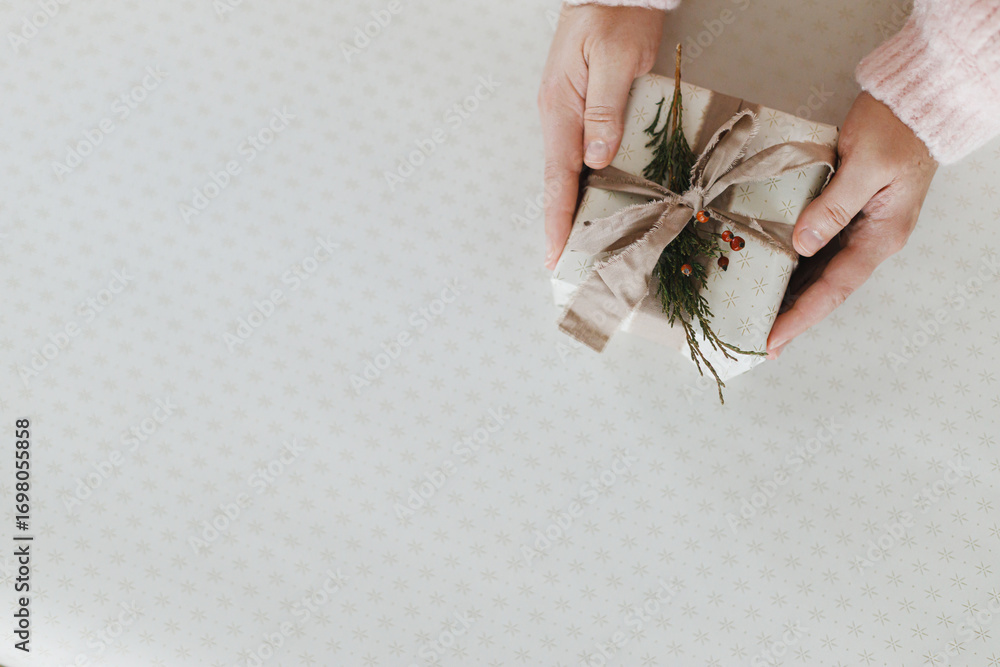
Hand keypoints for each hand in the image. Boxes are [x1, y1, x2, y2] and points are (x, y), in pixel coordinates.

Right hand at [539, 5, 664, 269]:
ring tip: (585, 244)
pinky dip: (586, 182)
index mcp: (561, 109)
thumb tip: (598, 158)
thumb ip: (606, 109)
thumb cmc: (614, 14)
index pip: (557, 178)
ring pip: (570, 171)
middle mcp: (558, 116)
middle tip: (570, 264)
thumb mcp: (615, 59)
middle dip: (563, 224)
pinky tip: (599, 199)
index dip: (557, 220)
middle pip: (559, 182)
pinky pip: (581, 154)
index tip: (555, 255)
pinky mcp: (581, 107)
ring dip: (575, 207)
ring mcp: (567, 112)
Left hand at [766, 92, 937, 357]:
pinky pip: (817, 251)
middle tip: (760, 344)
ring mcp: (861, 229)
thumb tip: (802, 244)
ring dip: (793, 298)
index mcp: (881, 235)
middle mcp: (871, 239)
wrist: (915, 101)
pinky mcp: (846, 214)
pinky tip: (773, 280)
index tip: (773, 339)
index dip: (801, 316)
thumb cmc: (896, 127)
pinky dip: (795, 269)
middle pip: (827, 289)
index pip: (834, 288)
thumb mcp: (865, 164)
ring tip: (761, 321)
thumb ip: (833, 206)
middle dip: (794, 317)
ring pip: (820, 274)